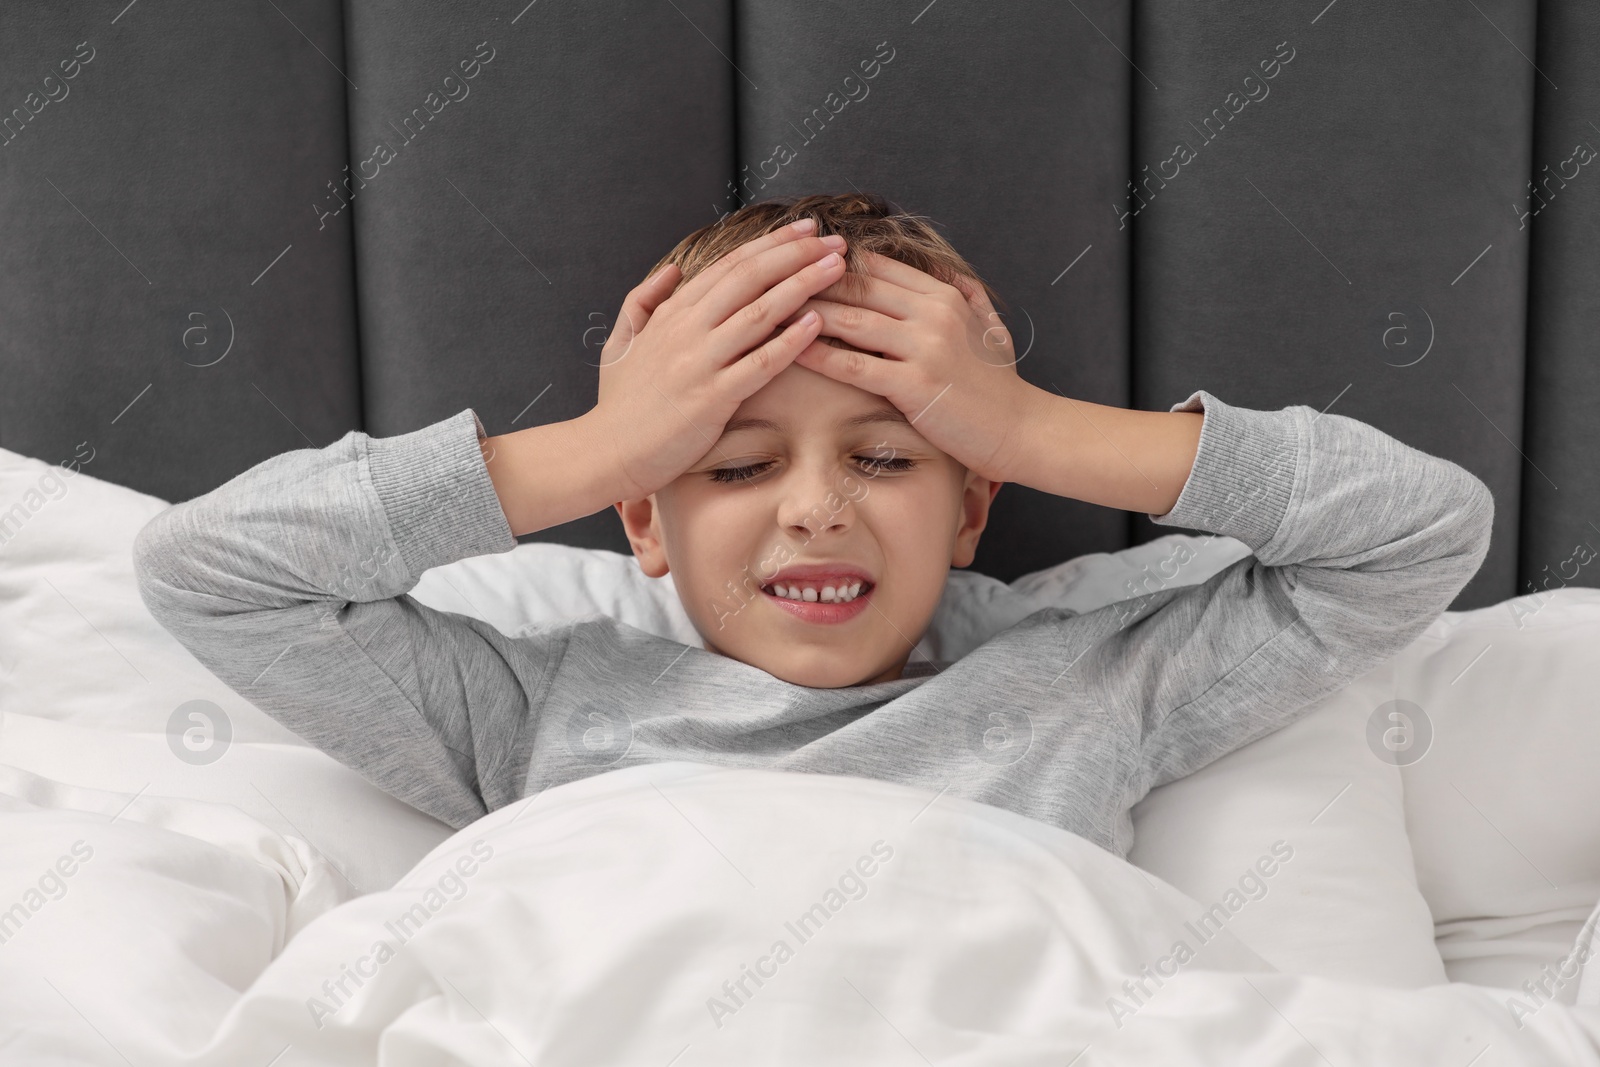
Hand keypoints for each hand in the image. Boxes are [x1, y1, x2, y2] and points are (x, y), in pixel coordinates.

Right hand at [588, 221, 846, 498]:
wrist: (604, 453)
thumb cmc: (619, 404)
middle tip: (836, 240)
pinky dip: (790, 341)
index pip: (729, 265)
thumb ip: (643, 302)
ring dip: (803, 286)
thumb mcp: (619, 342)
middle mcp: (686, 329)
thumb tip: (672, 271)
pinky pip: (759, 363)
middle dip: (797, 253)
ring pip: (759, 312)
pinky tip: (817, 322)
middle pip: (750, 277)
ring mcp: (699, 362)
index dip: (771, 243)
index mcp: (671, 313)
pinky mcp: (711, 398)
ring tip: (837, 268)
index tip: (805, 228)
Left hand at [782, 251, 1044, 483]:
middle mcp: (934, 312)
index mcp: (945, 295)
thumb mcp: (990, 329)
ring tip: (766, 312)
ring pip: (851, 318)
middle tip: (765, 282)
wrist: (1022, 430)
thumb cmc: (1001, 386)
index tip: (795, 264)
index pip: (877, 266)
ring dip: (805, 313)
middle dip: (808, 281)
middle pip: (857, 285)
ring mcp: (925, 346)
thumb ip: (969, 296)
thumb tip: (950, 271)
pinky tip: (791, 351)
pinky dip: (820, 354)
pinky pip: (855, 363)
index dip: (833, 262)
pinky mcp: (914, 384)